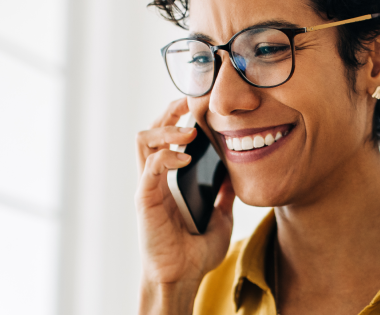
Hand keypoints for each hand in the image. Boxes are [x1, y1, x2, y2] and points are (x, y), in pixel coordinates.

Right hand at [135, 99, 235, 313]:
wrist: (183, 278)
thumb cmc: (195, 253)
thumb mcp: (220, 218)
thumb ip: (224, 197)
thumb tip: (235, 180)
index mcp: (169, 181)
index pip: (166, 138)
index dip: (177, 116)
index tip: (197, 103)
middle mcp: (154, 179)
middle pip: (151, 131)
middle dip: (168, 111)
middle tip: (188, 100)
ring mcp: (148, 187)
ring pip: (144, 140)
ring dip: (166, 128)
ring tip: (190, 128)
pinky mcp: (145, 199)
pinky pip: (151, 167)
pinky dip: (168, 155)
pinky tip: (185, 157)